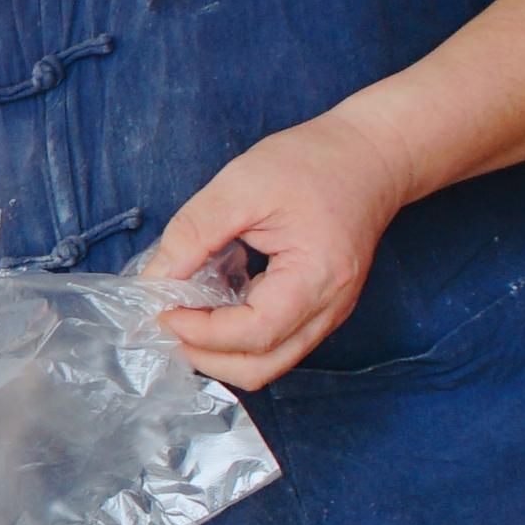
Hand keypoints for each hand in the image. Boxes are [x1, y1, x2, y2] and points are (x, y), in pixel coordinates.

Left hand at [145, 108, 421, 389]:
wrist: (369, 156)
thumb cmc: (312, 163)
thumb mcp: (240, 186)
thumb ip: (193, 234)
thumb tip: (154, 279)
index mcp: (316, 279)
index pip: (253, 334)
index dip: (201, 333)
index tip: (163, 309)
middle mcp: (329, 309)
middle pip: (261, 367)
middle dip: (205, 355)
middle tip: (168, 322)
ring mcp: (328, 313)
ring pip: (268, 362)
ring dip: (220, 351)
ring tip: (186, 315)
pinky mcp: (320, 308)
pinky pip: (276, 341)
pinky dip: (238, 335)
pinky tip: (214, 303)